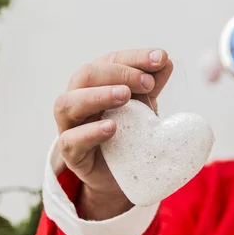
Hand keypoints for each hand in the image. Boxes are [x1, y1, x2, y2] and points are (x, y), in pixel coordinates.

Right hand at [52, 48, 173, 219]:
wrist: (120, 177)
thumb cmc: (129, 135)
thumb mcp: (144, 108)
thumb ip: (151, 86)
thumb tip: (166, 61)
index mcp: (95, 84)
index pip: (110, 60)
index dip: (135, 57)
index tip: (161, 59)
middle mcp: (77, 99)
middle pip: (85, 75)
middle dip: (118, 73)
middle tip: (147, 83)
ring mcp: (70, 126)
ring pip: (67, 103)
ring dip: (98, 95)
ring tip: (124, 95)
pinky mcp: (71, 154)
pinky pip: (70, 140)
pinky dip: (90, 132)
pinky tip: (111, 127)